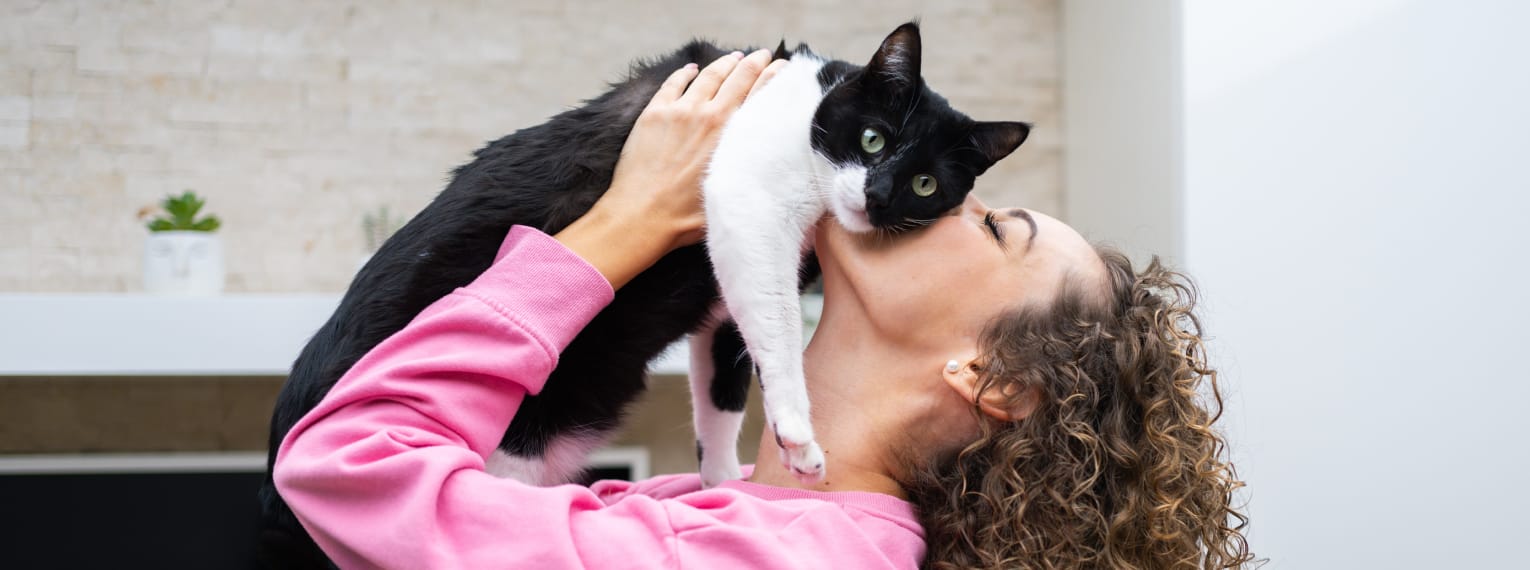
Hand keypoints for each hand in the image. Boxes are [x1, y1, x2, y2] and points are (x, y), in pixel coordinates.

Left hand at [557, 49, 786, 288]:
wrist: (642, 215)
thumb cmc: (686, 216)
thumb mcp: (731, 193)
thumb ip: (748, 172)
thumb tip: (767, 168)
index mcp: (732, 135)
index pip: (760, 94)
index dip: (774, 76)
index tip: (784, 67)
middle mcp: (709, 115)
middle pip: (738, 77)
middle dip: (754, 62)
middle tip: (763, 55)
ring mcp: (680, 111)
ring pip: (708, 76)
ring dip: (723, 64)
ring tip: (734, 58)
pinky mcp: (654, 113)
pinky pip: (673, 83)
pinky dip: (685, 73)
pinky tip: (691, 69)